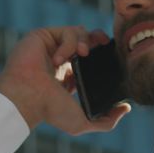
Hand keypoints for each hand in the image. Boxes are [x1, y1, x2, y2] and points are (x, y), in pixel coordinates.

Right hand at [0, 26, 131, 134]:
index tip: (111, 58)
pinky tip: (59, 58)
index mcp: (68, 76)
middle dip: (98, 40)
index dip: (102, 56)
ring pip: (79, 32)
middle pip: (88, 40)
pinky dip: (69, 42)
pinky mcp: (43, 36)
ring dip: (84, 41)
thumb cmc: (49, 111)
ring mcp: (52, 47)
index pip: (90, 59)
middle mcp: (60, 60)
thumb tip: (126, 109)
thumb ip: (106, 121)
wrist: (27, 98)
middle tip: (104, 45)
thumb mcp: (82, 122)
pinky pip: (66, 31)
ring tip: (82, 54)